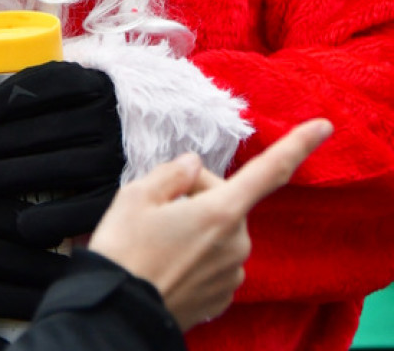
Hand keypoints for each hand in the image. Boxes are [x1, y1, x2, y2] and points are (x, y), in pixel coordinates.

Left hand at [0, 61, 124, 246]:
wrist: (142, 140)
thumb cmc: (81, 113)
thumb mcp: (61, 90)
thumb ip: (16, 88)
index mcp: (95, 84)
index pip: (55, 82)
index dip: (16, 95)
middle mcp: (108, 118)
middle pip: (48, 128)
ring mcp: (115, 157)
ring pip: (60, 167)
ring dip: (12, 175)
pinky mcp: (117, 194)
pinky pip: (83, 209)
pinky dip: (50, 218)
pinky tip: (20, 223)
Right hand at [88, 118, 332, 330]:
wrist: (117, 314)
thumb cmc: (125, 250)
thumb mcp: (137, 195)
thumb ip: (173, 172)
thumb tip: (193, 166)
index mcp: (221, 212)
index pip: (268, 171)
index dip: (297, 145)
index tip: (324, 126)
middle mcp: (237, 243)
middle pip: (225, 199)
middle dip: (197, 194)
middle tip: (157, 207)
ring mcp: (232, 273)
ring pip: (219, 229)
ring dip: (195, 225)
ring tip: (157, 239)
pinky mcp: (223, 296)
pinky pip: (215, 258)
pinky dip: (196, 252)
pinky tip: (167, 261)